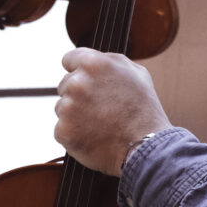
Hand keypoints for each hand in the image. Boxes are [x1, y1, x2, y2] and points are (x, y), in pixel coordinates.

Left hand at [55, 49, 170, 175]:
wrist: (145, 147)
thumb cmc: (144, 110)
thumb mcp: (136, 73)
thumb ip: (110, 61)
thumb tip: (91, 60)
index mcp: (94, 64)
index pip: (69, 59)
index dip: (79, 70)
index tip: (86, 82)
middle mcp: (77, 82)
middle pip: (65, 85)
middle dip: (78, 95)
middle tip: (101, 109)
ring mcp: (68, 107)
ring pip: (62, 107)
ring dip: (75, 115)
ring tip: (99, 124)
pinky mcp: (63, 130)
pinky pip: (62, 129)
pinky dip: (73, 134)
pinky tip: (92, 137)